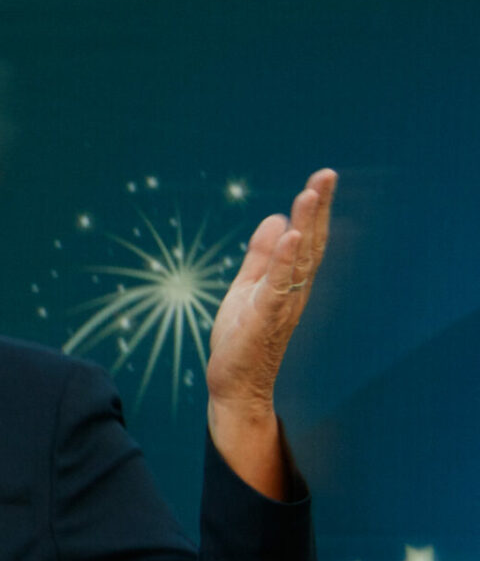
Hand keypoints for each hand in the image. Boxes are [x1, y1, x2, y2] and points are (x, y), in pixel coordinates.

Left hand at [204, 168, 335, 496]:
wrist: (234, 386)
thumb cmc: (242, 339)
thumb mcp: (248, 287)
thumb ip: (261, 256)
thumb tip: (277, 219)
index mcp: (289, 282)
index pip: (307, 239)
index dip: (314, 210)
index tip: (322, 178)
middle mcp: (293, 292)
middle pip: (311, 244)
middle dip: (318, 209)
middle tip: (326, 175)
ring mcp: (281, 305)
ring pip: (299, 261)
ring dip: (305, 226)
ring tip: (309, 194)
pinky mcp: (264, 319)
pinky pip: (278, 286)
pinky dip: (285, 261)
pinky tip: (290, 237)